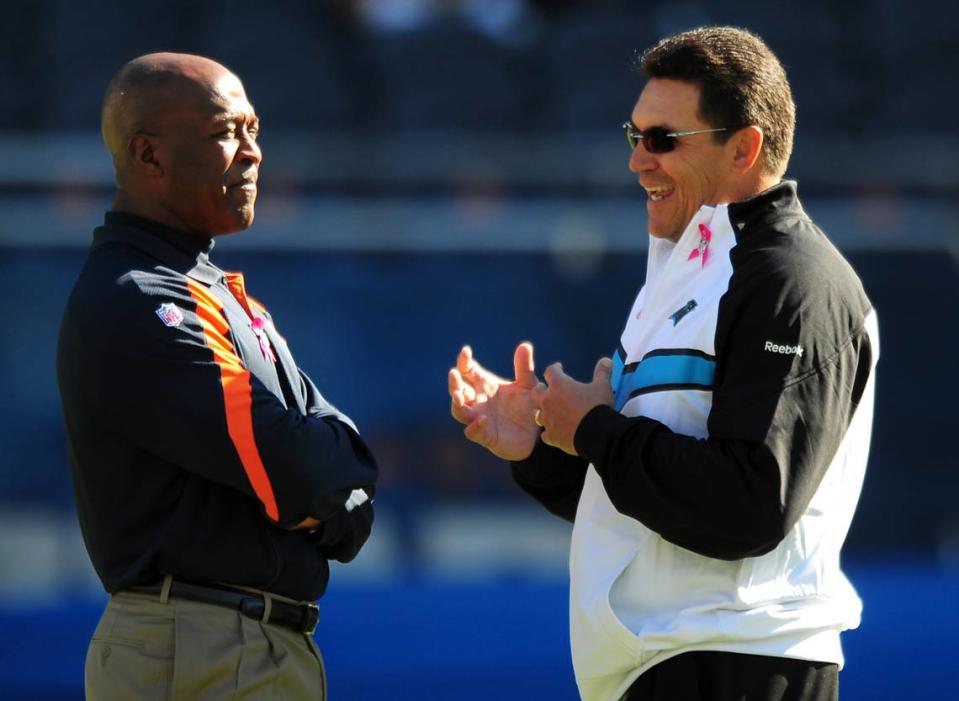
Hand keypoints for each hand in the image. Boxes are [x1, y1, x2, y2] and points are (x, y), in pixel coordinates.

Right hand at [449, 342, 540, 460]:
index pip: (468, 370)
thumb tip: (524, 345)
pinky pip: (473, 432)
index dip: (464, 361)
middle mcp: (478, 401)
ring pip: (459, 410)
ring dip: (456, 402)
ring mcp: (479, 418)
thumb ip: (524, 368)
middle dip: (454, 382)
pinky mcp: (486, 436)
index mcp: (485, 385)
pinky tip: (483, 419)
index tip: (466, 352)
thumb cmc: (529, 406)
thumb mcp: (528, 385)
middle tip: (454, 373)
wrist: (538, 432)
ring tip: (458, 395)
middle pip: (458, 389)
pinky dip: (475, 426)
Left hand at [532, 357, 613, 454]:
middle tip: (549, 390)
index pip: (550, 371)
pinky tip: (554, 432)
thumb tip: (606, 360)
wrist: (597, 433)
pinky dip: (550, 432)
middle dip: (542, 389)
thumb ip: (602, 372)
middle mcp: (549, 400)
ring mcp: (548, 419)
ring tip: (551, 411)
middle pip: (537, 391)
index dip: (555, 369)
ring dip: (544, 411)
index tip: (559, 368)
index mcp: (559, 385)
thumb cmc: (597, 406)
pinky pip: (545, 434)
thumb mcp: (603, 386)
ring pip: (538, 413)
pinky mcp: (551, 436)